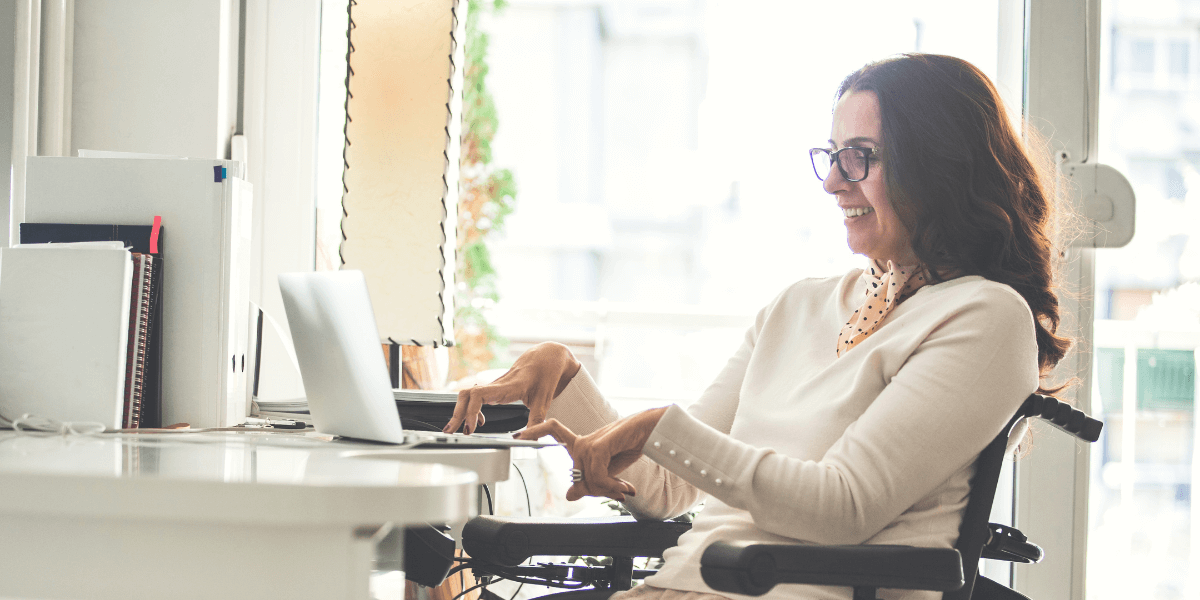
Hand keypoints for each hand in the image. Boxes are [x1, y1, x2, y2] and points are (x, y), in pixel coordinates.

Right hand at [443, 342, 581, 434]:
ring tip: (459, 429)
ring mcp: (494, 385)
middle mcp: (497, 385)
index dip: (470, 411)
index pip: (478, 395)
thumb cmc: (545, 374)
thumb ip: (536, 422)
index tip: (470, 428)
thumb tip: (529, 440)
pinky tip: (477, 421)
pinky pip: (475, 396)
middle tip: (451, 431)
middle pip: (466, 394)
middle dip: (456, 414)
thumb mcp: (544, 401)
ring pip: (468, 394)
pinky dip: (470, 409)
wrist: (547, 357)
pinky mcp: (495, 388)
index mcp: (507, 387)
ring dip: (460, 411)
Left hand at [517, 407, 668, 501]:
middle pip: (578, 477)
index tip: (517, 435)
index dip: (534, 431)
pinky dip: (610, 486)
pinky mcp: (599, 445)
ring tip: (625, 490)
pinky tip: (625, 487)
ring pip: (588, 480)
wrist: (653, 430)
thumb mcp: (609, 471)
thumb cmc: (631, 445)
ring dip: (608, 490)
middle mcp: (583, 441)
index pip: (552, 429)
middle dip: (597, 491)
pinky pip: (596, 476)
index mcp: (583, 443)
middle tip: (618, 493)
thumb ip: (590, 482)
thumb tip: (568, 495)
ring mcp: (590, 442)